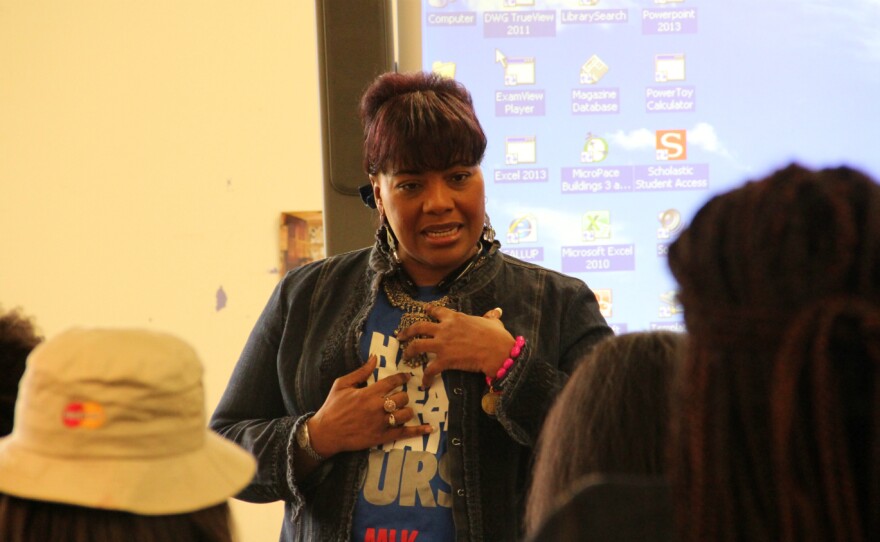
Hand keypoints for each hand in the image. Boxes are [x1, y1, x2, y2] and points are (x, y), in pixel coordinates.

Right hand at [308, 355, 432, 457]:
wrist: (325, 433)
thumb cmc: (332, 407)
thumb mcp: (342, 384)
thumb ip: (360, 372)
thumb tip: (375, 358)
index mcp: (368, 393)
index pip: (393, 382)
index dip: (402, 377)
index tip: (407, 377)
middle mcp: (377, 407)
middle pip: (402, 398)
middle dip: (402, 396)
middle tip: (398, 397)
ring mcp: (381, 423)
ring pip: (405, 414)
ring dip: (406, 410)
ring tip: (402, 410)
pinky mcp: (382, 437)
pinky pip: (404, 433)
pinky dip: (418, 431)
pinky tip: (430, 429)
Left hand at [397, 306, 514, 387]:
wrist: (497, 351)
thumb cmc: (496, 335)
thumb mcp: (492, 322)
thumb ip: (490, 317)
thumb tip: (496, 312)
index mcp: (454, 318)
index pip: (437, 311)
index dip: (428, 310)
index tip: (424, 311)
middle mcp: (444, 329)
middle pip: (418, 327)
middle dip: (407, 331)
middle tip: (400, 336)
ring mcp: (442, 344)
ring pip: (417, 345)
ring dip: (409, 351)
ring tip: (405, 356)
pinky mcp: (444, 360)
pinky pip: (430, 369)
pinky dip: (426, 377)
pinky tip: (425, 383)